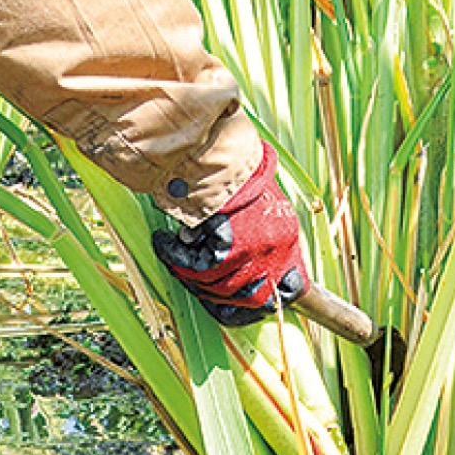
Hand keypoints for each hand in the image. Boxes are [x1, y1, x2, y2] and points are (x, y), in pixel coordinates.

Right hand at [150, 143, 308, 324]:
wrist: (220, 148)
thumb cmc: (234, 171)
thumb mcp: (259, 205)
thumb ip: (256, 239)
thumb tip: (238, 269)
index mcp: (289, 242)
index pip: (285, 294)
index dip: (256, 306)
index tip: (235, 305)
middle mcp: (277, 251)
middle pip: (245, 296)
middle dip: (213, 293)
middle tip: (191, 278)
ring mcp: (255, 250)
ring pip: (217, 284)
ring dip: (189, 273)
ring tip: (174, 255)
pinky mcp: (228, 244)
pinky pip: (198, 266)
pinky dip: (176, 257)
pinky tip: (165, 243)